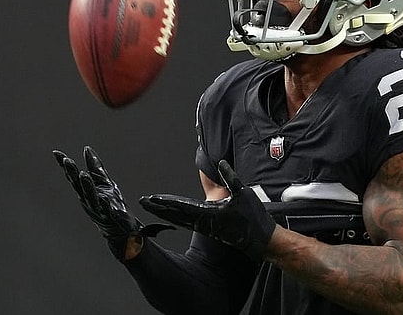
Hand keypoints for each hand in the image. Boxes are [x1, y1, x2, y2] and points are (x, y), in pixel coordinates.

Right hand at [53, 146, 172, 259]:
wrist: (121, 229)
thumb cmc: (111, 204)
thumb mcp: (104, 182)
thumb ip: (95, 167)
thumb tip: (86, 149)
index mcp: (86, 191)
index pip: (74, 176)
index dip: (65, 165)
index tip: (57, 153)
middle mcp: (89, 200)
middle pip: (79, 186)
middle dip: (73, 174)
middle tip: (67, 161)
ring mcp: (99, 209)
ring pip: (92, 197)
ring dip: (87, 187)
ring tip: (84, 175)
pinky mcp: (112, 218)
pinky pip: (109, 212)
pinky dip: (107, 207)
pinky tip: (107, 202)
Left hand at [139, 160, 275, 260]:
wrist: (260, 240)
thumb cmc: (253, 217)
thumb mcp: (243, 193)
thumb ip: (230, 177)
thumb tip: (221, 163)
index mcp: (208, 214)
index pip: (181, 206)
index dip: (165, 202)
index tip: (151, 198)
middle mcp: (203, 222)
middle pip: (175, 214)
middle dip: (158, 208)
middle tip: (143, 202)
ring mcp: (205, 227)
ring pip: (179, 219)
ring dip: (164, 212)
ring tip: (152, 206)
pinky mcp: (209, 229)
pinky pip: (187, 223)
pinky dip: (176, 217)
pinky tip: (171, 215)